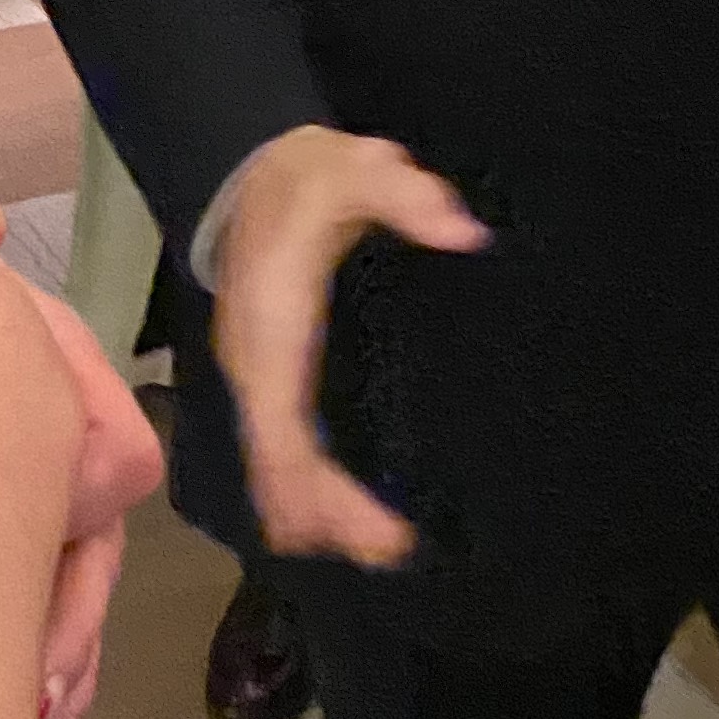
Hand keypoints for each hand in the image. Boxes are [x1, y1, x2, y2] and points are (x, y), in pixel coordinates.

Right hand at [213, 125, 491, 566]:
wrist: (256, 171)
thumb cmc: (307, 178)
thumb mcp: (352, 167)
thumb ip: (403, 195)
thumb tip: (462, 232)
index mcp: (270, 329)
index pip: (284, 429)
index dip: (322, 488)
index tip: (377, 526)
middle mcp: (255, 366)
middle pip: (277, 466)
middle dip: (327, 516)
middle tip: (394, 552)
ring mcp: (260, 378)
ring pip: (274, 467)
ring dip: (317, 514)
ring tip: (380, 549)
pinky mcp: (274, 379)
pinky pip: (282, 451)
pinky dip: (308, 491)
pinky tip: (345, 518)